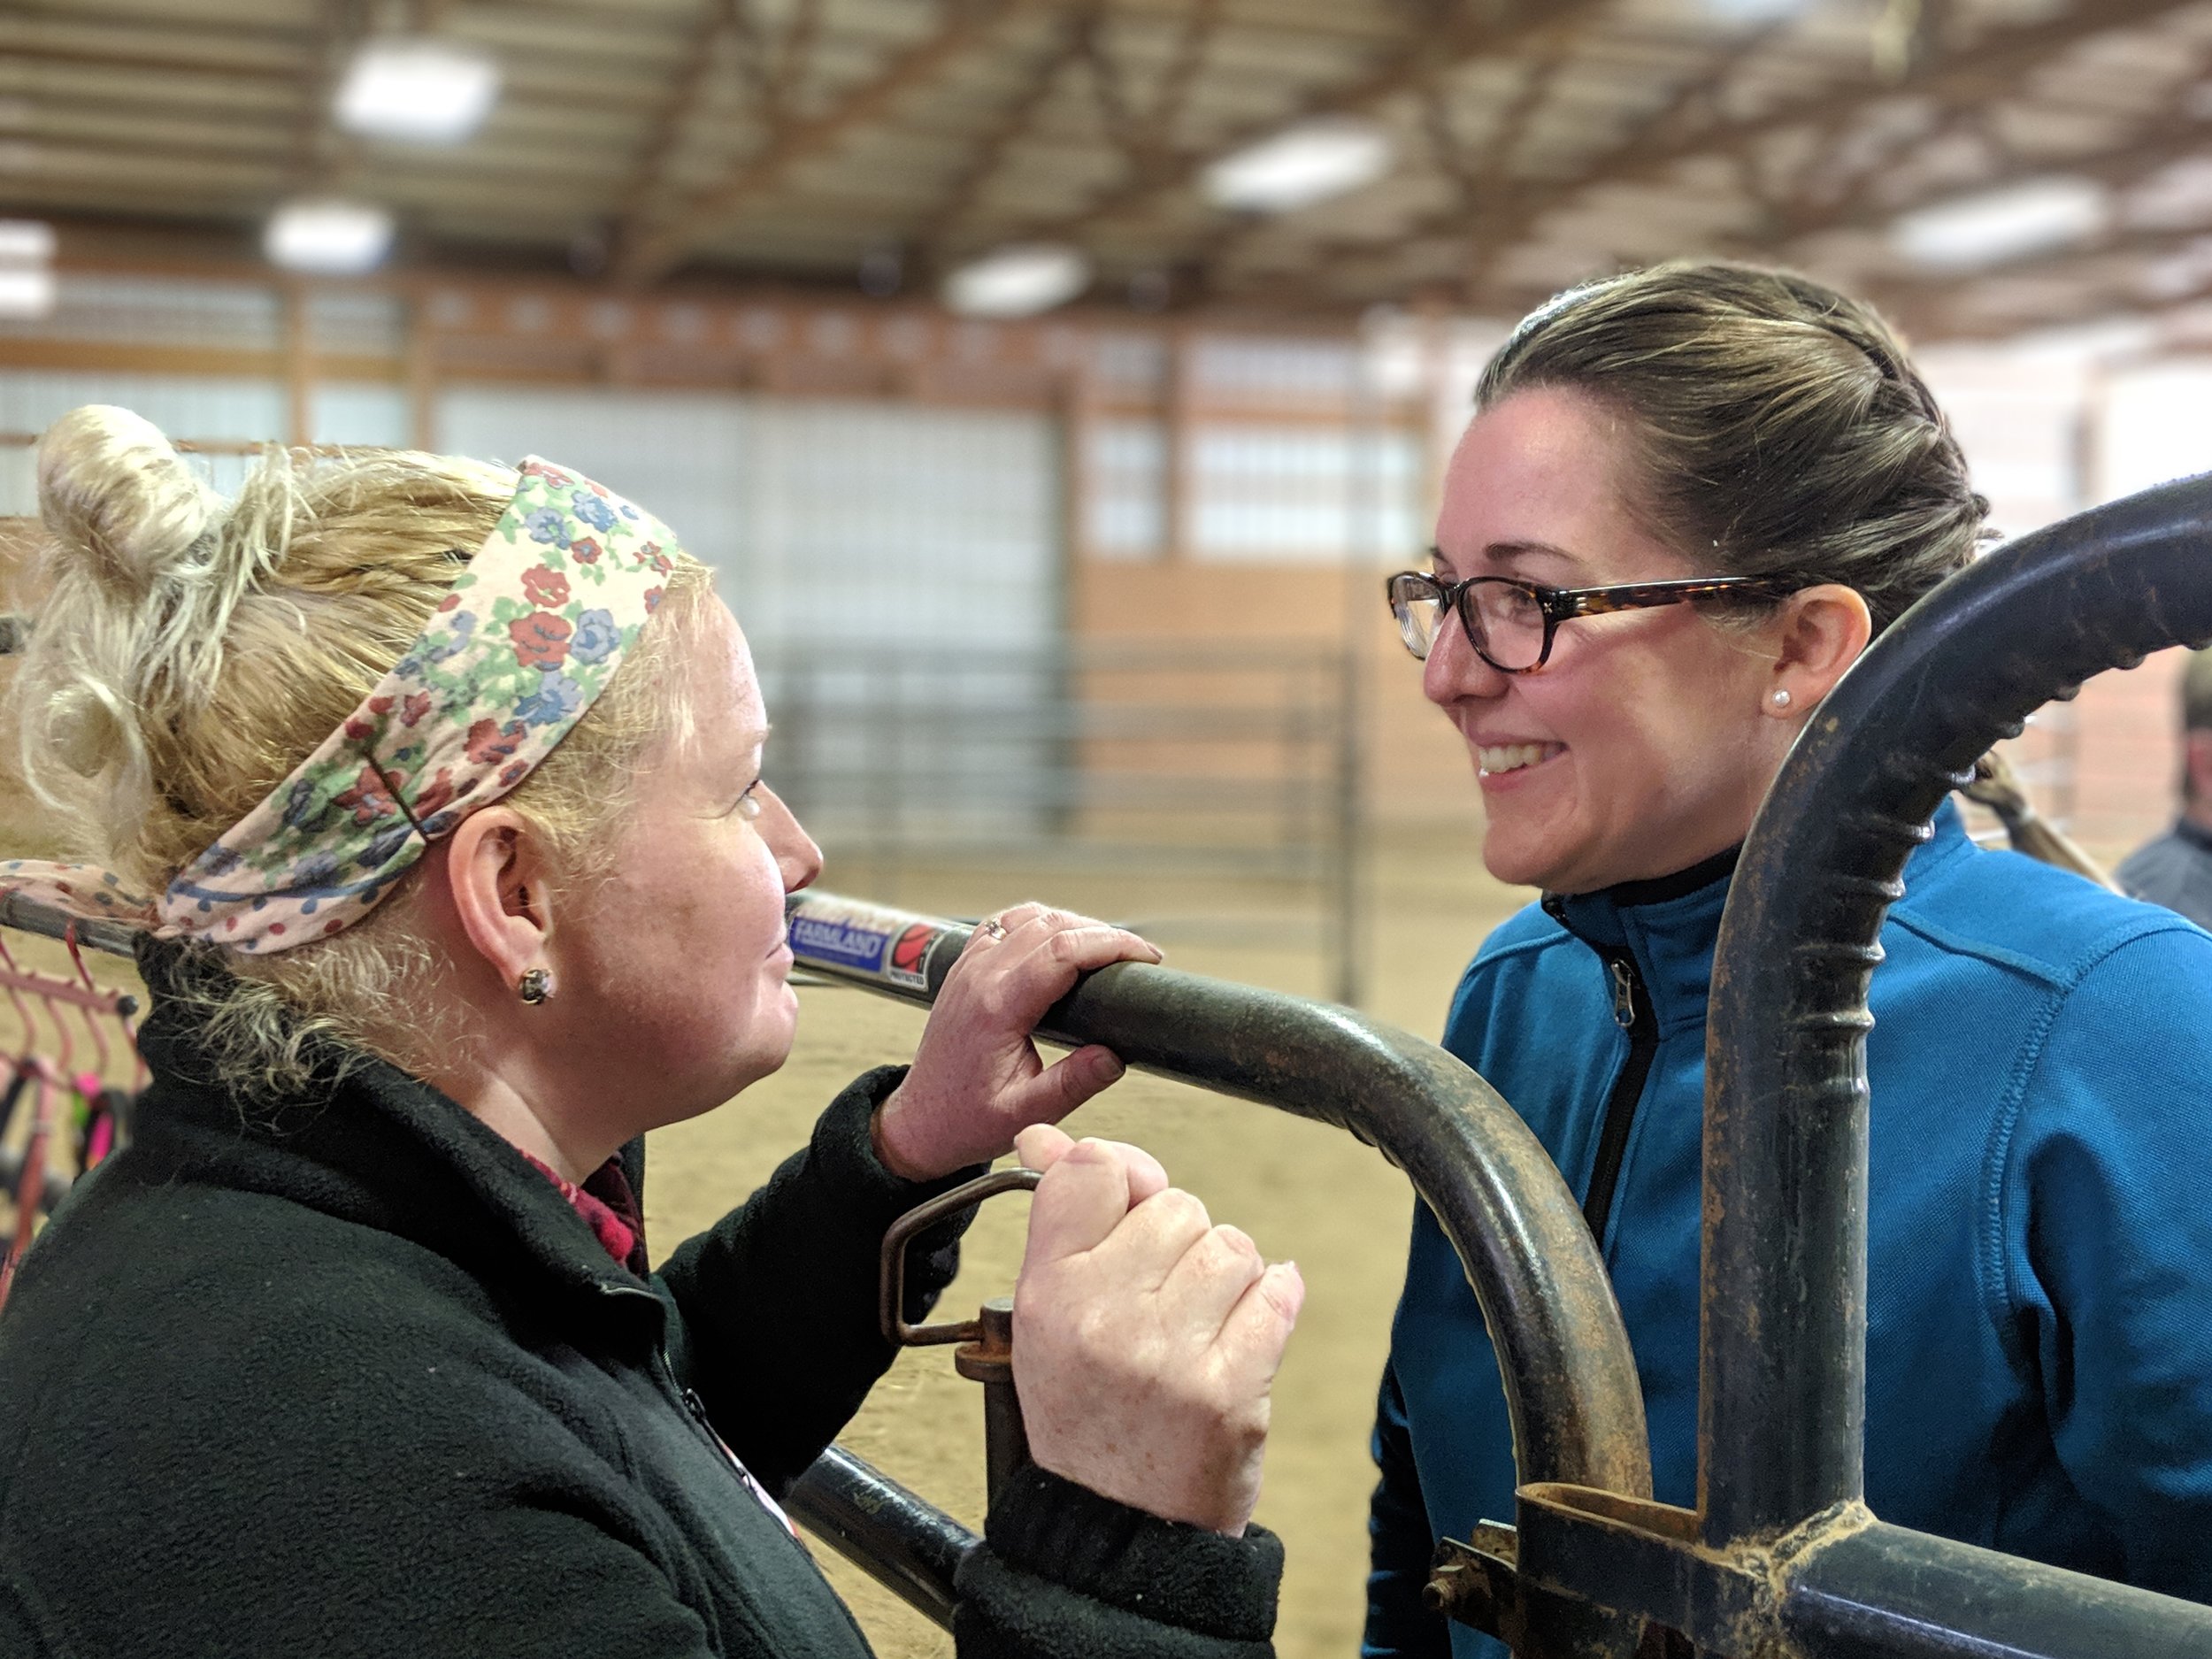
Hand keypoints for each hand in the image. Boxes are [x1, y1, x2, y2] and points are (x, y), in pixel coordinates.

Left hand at [872, 905, 1160, 1181]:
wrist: (920, 1120)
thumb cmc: (965, 1119)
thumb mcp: (1027, 1112)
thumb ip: (1074, 1083)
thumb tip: (1115, 1055)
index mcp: (995, 1008)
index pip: (1061, 951)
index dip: (1110, 944)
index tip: (1144, 956)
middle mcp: (979, 978)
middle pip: (1051, 925)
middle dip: (1102, 933)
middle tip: (1136, 956)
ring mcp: (969, 967)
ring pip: (1029, 917)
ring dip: (1073, 924)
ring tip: (1107, 949)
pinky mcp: (966, 968)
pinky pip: (1006, 924)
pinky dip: (1040, 923)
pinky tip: (1060, 941)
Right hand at [1007, 1125, 1304, 1536]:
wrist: (1117, 1531)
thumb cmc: (1086, 1416)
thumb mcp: (1044, 1318)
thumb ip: (1062, 1223)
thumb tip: (1051, 1137)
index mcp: (1048, 1292)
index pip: (1095, 1169)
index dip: (1126, 1179)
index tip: (1131, 1211)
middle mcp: (1103, 1317)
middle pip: (1177, 1205)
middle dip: (1180, 1243)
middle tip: (1159, 1301)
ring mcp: (1168, 1354)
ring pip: (1232, 1245)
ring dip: (1229, 1277)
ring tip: (1198, 1326)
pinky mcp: (1230, 1390)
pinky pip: (1278, 1291)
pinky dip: (1273, 1303)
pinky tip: (1244, 1334)